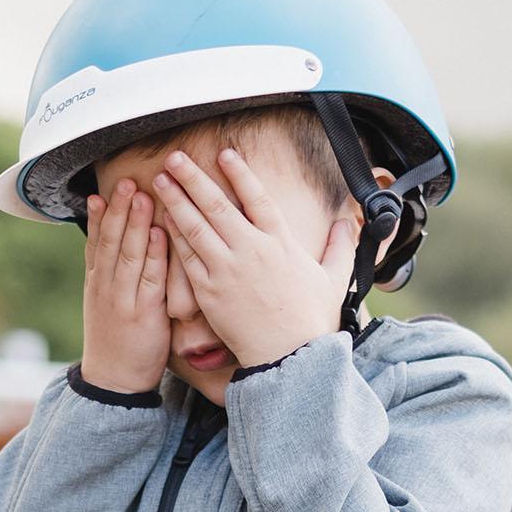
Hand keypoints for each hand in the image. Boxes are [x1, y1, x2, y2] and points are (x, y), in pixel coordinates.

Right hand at [79, 178, 169, 392]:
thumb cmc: (117, 343)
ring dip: (136, 223)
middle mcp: (106, 287)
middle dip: (119, 210)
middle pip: (112, 241)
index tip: (103, 192)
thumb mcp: (105, 307)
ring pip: (128, 254)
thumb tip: (118, 253)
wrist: (113, 382)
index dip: (101, 217)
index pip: (97, 244)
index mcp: (97, 284)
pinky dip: (155, 255)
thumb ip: (111, 280)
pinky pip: (150, 279)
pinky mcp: (144, 314)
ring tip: (142, 196)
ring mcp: (123, 299)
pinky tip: (160, 234)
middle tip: (127, 182)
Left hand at [147, 147, 358, 366]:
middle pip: (218, 204)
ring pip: (196, 226)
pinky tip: (163, 220)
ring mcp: (227, 270)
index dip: (240, 173)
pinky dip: (174, 236)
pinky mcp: (209, 291)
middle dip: (194, 177)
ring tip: (160, 181)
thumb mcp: (334, 280)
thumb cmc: (312, 322)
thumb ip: (341, 247)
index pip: (258, 198)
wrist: (290, 358)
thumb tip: (350, 223)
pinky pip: (187, 257)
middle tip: (175, 157)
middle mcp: (252, 251)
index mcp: (281, 244)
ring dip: (176, 200)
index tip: (225, 153)